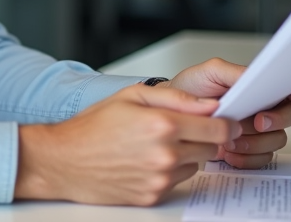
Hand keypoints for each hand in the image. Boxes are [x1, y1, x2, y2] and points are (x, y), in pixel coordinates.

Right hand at [14, 83, 239, 205]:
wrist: (64, 160)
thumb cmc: (93, 126)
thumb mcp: (131, 96)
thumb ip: (175, 97)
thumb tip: (209, 104)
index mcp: (162, 124)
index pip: (218, 129)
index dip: (225, 123)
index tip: (224, 121)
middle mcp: (165, 154)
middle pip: (211, 148)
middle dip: (203, 137)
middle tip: (181, 128)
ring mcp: (160, 179)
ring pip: (196, 166)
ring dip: (186, 155)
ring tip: (155, 144)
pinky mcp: (153, 196)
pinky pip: (177, 182)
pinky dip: (169, 171)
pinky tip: (145, 160)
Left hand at [163, 58, 290, 168]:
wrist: (171, 113)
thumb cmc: (191, 89)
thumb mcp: (211, 72)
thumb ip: (236, 72)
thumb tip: (257, 77)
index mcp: (259, 86)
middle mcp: (263, 108)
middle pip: (290, 116)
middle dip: (276, 119)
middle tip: (256, 121)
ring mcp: (257, 131)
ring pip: (277, 140)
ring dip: (256, 141)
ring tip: (231, 138)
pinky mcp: (249, 150)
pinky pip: (262, 159)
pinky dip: (247, 157)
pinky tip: (230, 152)